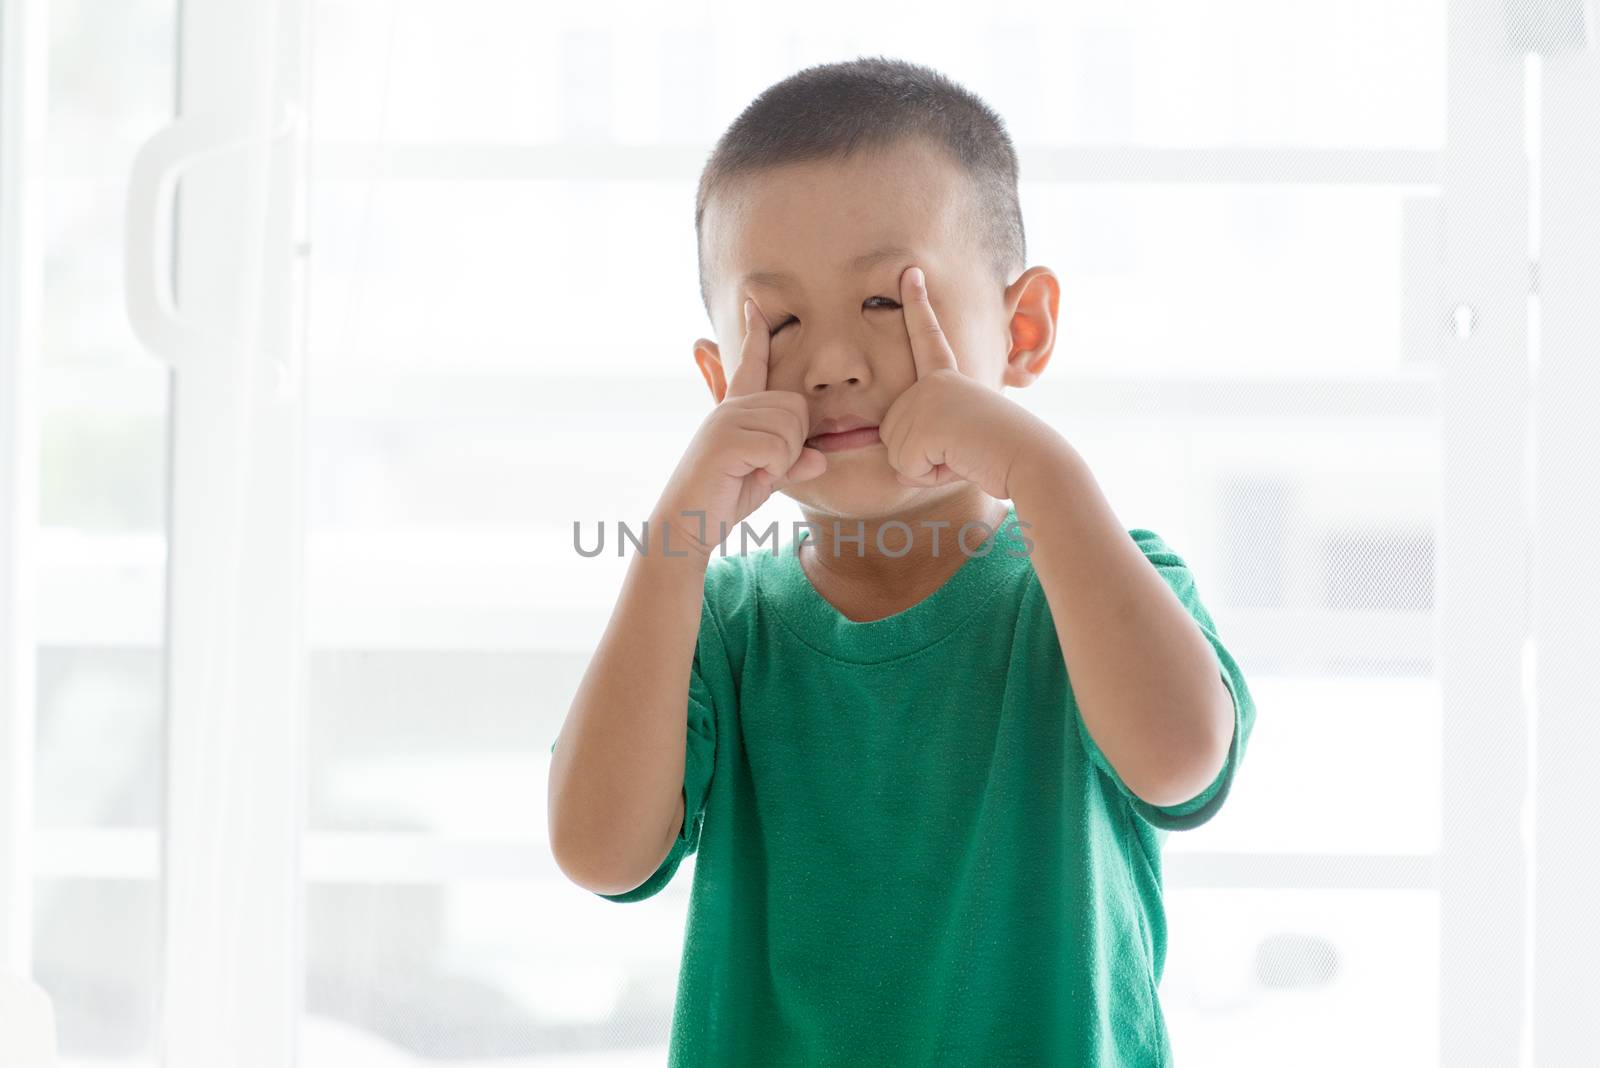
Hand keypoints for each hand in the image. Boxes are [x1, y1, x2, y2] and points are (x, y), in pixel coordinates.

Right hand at [652, 299, 826, 554]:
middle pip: (796, 406)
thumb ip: (791, 462)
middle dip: (795, 442)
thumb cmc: (722, 500)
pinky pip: (779, 446)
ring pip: (790, 427)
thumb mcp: (765, 478)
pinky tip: (752, 476)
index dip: (754, 335)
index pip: (750, 364)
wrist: (686, 525)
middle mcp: (730, 407)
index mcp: (735, 410)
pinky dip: (775, 468)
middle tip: (768, 466)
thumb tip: (820, 458)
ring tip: (756, 472)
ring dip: (784, 458)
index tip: (754, 306)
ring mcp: (726, 419)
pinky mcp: (725, 438)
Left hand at [877, 266, 1043, 500]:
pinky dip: (929, 476)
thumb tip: (899, 471)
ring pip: (897, 453)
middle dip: (921, 457)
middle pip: (893, 432)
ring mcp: (926, 398)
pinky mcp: (923, 423)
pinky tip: (958, 461)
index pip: (928, 337)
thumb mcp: (960, 443)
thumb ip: (926, 448)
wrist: (1031, 457)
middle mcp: (933, 381)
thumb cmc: (1001, 455)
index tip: (909, 272)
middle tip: (963, 449)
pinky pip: (905, 466)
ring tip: (963, 454)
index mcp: (948, 377)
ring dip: (927, 468)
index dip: (916, 305)